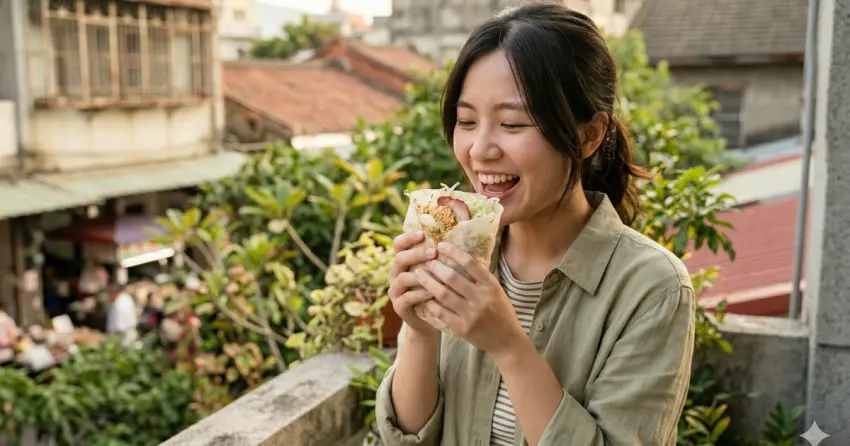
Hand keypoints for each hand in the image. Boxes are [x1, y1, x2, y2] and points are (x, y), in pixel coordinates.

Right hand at [388, 231, 438, 337]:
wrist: (429, 320)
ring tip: (436, 273)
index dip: (408, 237)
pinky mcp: (399, 306)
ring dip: (420, 275)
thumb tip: (452, 239)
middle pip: (399, 258)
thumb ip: (438, 257)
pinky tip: (433, 292)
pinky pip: (407, 298)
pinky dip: (420, 294)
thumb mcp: (435, 271)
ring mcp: (395, 290)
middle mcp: (395, 273)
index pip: (398, 244)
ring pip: (402, 278)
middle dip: (416, 254)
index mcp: (403, 262)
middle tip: (434, 252)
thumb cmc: (436, 290)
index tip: (423, 233)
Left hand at [415, 241, 525, 357]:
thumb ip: (480, 278)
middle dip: (435, 267)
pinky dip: (431, 302)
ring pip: (443, 294)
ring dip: (428, 282)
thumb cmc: (501, 312)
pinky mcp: (462, 328)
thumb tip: (458, 257)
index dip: (453, 252)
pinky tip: (424, 296)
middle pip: (453, 278)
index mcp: (491, 286)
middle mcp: (482, 299)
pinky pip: (441, 312)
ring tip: (419, 274)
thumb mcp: (496, 291)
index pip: (470, 263)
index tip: (441, 245)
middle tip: (425, 261)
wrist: (507, 341)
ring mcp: (471, 315)